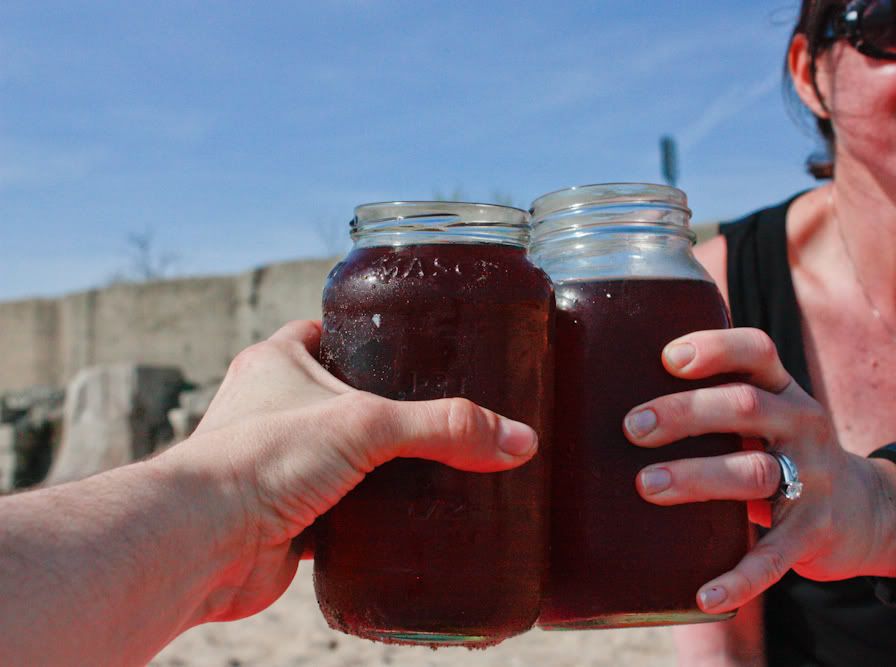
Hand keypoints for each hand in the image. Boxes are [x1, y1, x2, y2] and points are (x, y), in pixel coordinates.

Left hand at [162, 320, 538, 623]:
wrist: (202, 544)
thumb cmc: (258, 462)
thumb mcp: (364, 425)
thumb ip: (443, 427)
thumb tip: (517, 439)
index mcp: (277, 362)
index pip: (326, 332)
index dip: (366, 335)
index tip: (410, 345)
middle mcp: (271, 408)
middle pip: (338, 397)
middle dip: (382, 408)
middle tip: (435, 411)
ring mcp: (277, 464)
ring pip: (339, 455)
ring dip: (375, 463)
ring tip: (431, 461)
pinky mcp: (288, 515)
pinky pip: (337, 508)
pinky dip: (366, 514)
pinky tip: (404, 516)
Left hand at [622, 327, 895, 612]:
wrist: (867, 511)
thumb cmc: (784, 453)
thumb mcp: (766, 416)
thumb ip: (716, 404)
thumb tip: (620, 403)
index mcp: (783, 390)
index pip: (756, 351)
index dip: (714, 348)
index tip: (667, 357)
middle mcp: (802, 424)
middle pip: (744, 405)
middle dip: (684, 413)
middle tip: (633, 428)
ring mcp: (812, 477)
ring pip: (754, 471)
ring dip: (697, 477)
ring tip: (646, 485)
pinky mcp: (814, 531)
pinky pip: (774, 555)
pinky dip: (739, 577)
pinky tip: (705, 596)